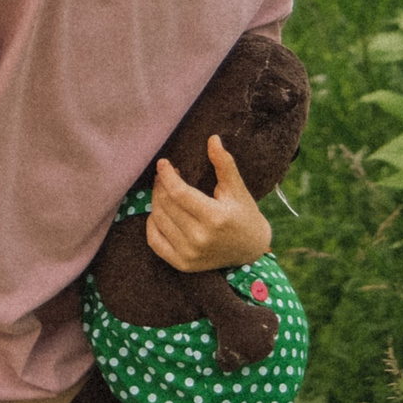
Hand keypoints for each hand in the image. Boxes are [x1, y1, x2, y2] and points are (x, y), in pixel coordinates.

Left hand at [147, 136, 271, 271]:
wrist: (251, 250)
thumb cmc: (244, 214)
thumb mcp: (237, 188)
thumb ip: (224, 163)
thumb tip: (212, 138)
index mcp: (215, 218)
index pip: (179, 193)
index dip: (167, 176)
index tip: (163, 163)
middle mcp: (200, 238)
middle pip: (166, 205)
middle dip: (161, 185)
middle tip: (164, 174)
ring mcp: (189, 254)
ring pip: (158, 220)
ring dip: (156, 200)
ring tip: (163, 189)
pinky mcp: (182, 264)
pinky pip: (155, 241)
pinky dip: (152, 224)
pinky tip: (159, 211)